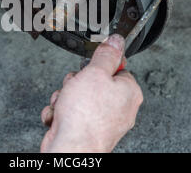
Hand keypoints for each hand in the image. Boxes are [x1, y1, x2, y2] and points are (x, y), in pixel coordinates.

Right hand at [40, 34, 143, 152]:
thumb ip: (106, 55)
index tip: (89, 69)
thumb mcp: (95, 73)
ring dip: (65, 98)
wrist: (70, 148)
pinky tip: (61, 118)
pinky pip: (71, 113)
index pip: (116, 67)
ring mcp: (103, 121)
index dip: (98, 66)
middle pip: (94, 81)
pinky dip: (61, 113)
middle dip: (76, 83)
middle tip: (75, 88)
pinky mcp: (86, 130)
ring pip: (79, 97)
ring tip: (66, 105)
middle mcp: (120, 108)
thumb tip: (116, 41)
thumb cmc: (85, 116)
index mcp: (129, 92)